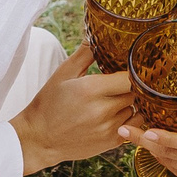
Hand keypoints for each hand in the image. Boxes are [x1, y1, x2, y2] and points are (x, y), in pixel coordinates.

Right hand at [12, 44, 135, 173]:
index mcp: (91, 89)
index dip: (134, 70)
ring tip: (115, 97)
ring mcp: (109, 128)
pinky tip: (118, 111)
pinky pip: (135, 125)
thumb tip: (98, 34)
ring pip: (136, 107)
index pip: (130, 76)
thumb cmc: (50, 102)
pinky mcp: (112, 141)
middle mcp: (103, 110)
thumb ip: (85, 53)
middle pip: (135, 91)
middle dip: (130, 85)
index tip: (130, 66)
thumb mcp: (63, 73)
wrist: (40, 138)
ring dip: (130, 101)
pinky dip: (131, 116)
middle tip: (121, 80)